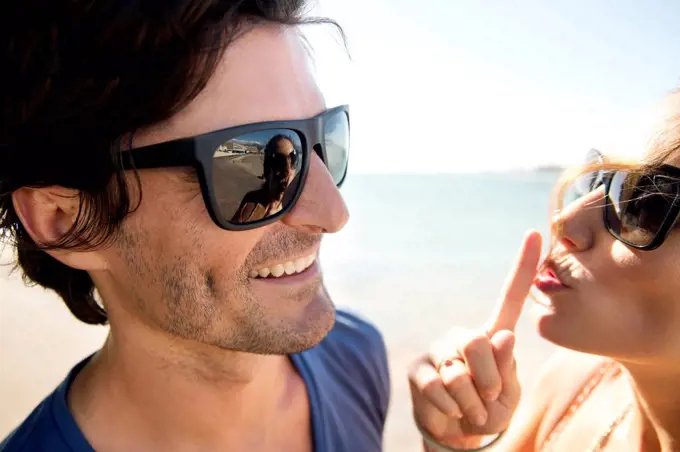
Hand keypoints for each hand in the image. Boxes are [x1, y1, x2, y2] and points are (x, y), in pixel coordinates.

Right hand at [409, 231, 541, 447]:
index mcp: (492, 336)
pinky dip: (451, 408)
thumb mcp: (508, 394)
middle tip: (488, 399)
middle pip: (477, 342)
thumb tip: (502, 335)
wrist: (461, 435)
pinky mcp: (418, 369)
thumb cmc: (490, 410)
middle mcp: (464, 336)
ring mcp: (439, 350)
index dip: (523, 266)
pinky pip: (437, 387)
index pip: (510, 297)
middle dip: (488, 380)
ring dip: (471, 401)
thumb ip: (507, 366)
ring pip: (458, 372)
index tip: (536, 233)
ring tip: (471, 409)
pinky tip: (451, 411)